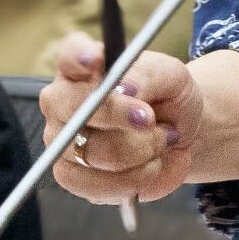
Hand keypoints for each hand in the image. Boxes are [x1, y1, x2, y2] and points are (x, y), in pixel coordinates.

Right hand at [41, 32, 200, 205]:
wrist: (176, 137)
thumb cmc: (168, 99)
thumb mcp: (172, 76)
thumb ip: (149, 75)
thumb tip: (125, 87)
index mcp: (84, 66)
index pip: (70, 55)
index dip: (78, 56)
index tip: (96, 60)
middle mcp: (62, 102)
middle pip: (74, 107)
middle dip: (119, 116)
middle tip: (149, 119)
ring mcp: (61, 140)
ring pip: (95, 151)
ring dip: (141, 150)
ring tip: (160, 140)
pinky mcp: (72, 176)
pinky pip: (97, 184)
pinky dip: (136, 178)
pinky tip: (150, 165)